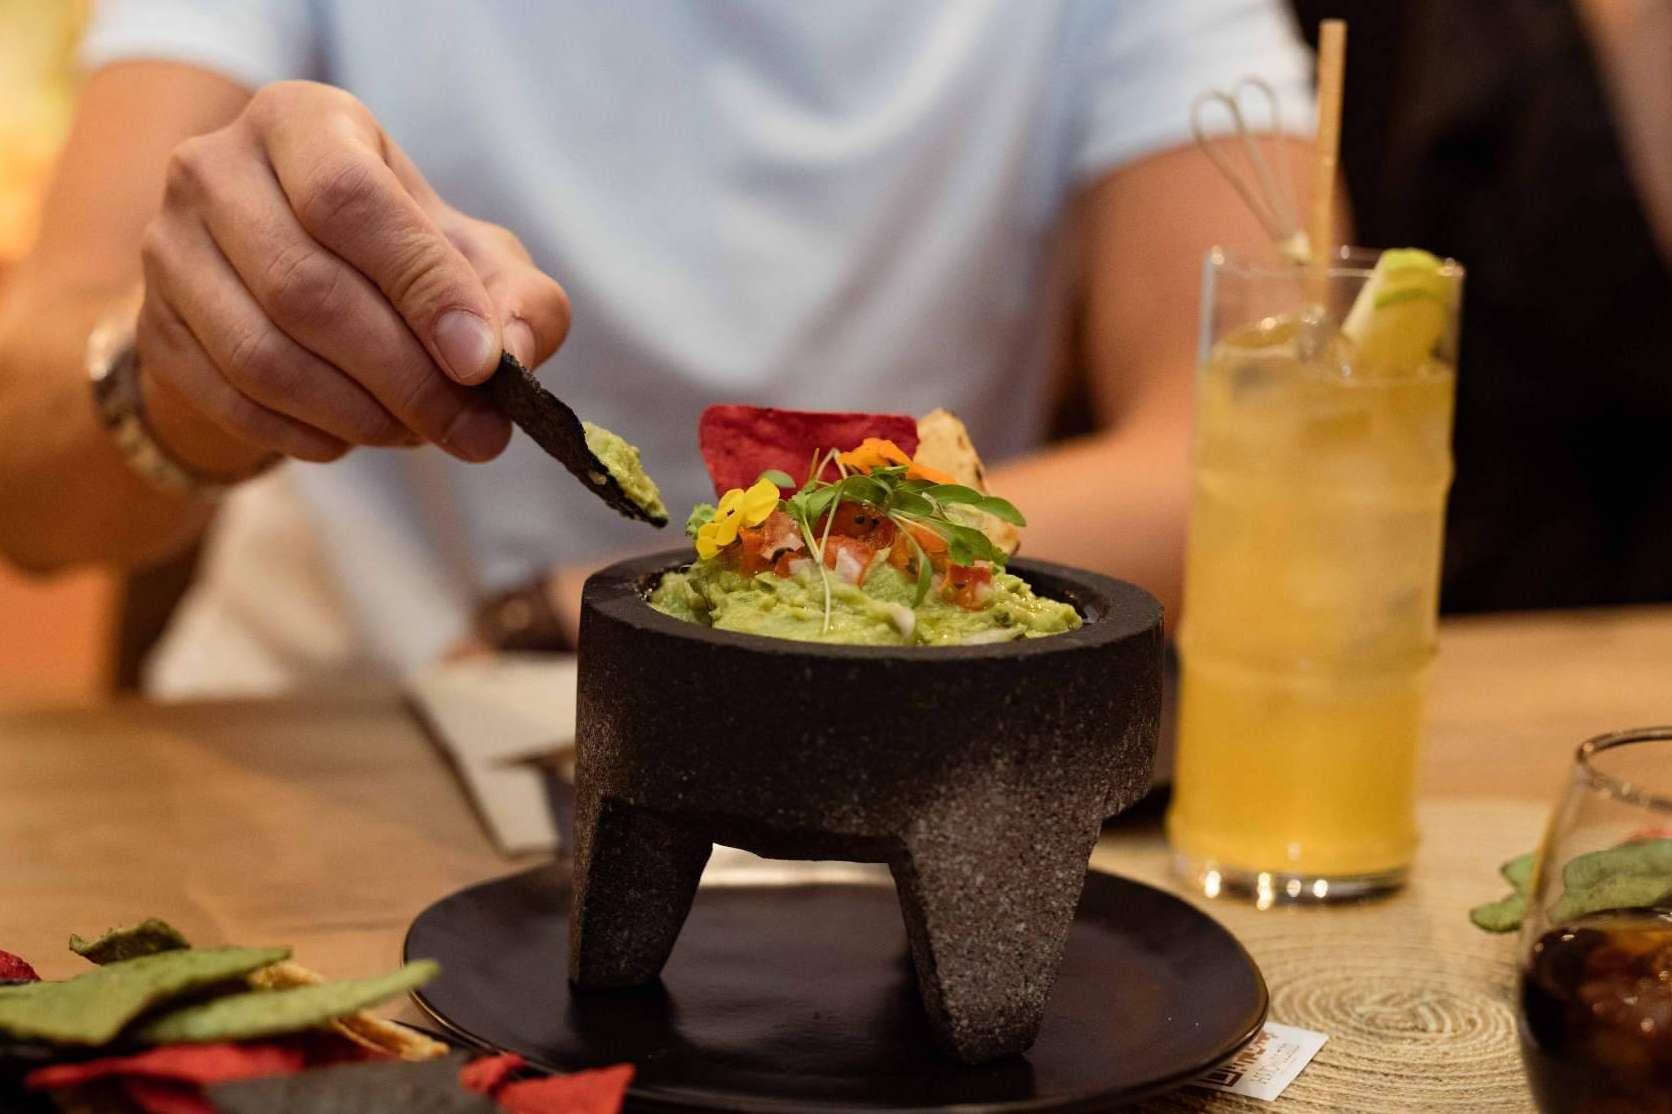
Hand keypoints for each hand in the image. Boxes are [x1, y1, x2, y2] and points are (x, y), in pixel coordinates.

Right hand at [134, 80, 569, 475]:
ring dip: (360, 415)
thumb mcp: (477, 260)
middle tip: (473, 431)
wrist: (289, 288)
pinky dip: (309, 435)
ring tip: (419, 432)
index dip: (424, 290)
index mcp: (304, 122)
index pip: (353, 201)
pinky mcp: (152, 325)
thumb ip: (520, 300)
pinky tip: (355, 436)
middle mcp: (215, 168)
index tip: (483, 365)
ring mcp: (169, 248)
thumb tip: (514, 353)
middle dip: (406, 378)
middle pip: (308, 291)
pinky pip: (233, 401)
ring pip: (265, 357)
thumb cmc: (403, 261)